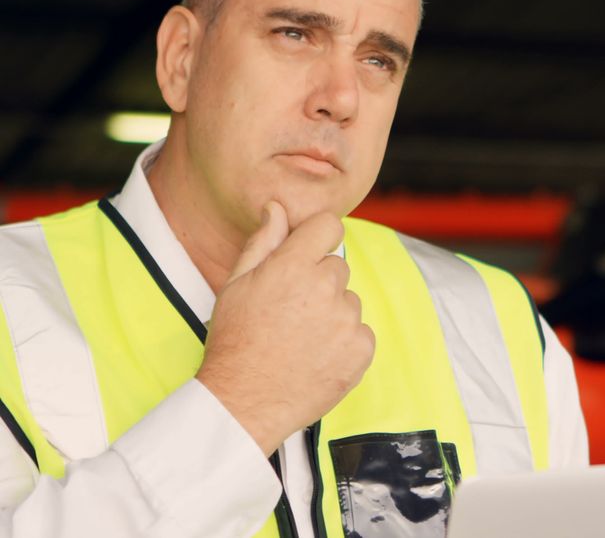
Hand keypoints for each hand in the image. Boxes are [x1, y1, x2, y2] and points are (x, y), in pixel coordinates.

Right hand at [196, 201, 373, 455]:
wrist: (245, 402)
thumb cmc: (235, 341)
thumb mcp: (237, 285)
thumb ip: (264, 242)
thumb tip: (277, 207)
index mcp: (293, 267)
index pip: (329, 225)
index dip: (318, 237)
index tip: (307, 253)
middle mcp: (325, 289)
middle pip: (337, 267)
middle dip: (319, 282)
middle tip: (291, 312)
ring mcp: (347, 321)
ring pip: (349, 301)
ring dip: (332, 314)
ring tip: (301, 339)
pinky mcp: (362, 349)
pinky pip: (361, 332)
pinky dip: (345, 342)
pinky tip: (317, 356)